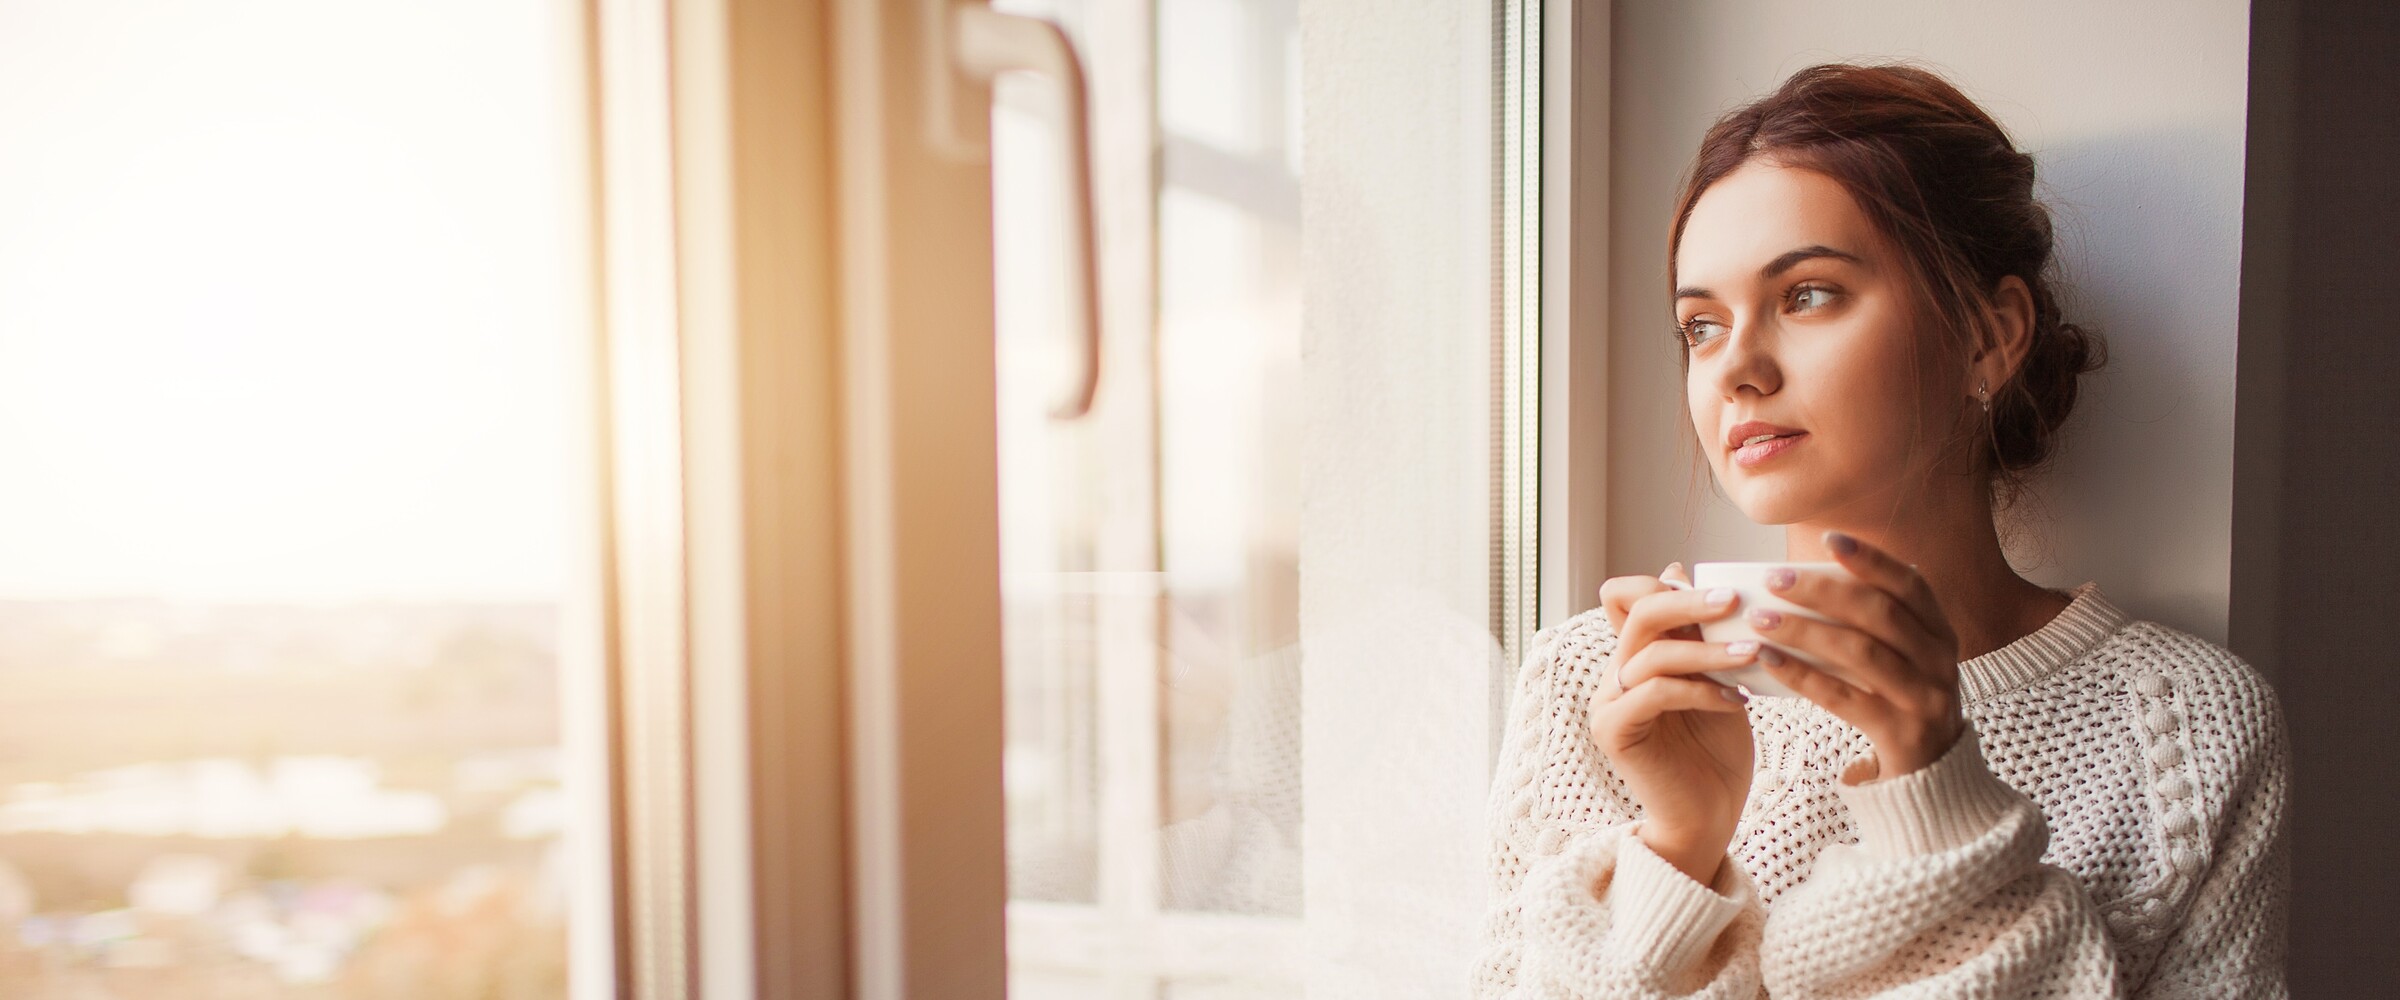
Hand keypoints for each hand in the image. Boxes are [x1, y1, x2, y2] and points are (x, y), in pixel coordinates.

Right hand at [1592, 563, 1757, 884]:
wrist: (1708, 818)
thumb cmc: (1716, 751)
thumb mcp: (1716, 679)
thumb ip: (1699, 634)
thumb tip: (1679, 568)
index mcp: (1634, 656)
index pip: (1626, 596)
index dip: (1665, 584)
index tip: (1724, 589)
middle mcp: (1613, 673)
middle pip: (1638, 612)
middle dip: (1690, 602)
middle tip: (1737, 601)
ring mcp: (1608, 702)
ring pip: (1652, 653)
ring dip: (1708, 650)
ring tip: (1753, 653)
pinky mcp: (1615, 732)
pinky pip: (1654, 693)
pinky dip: (1700, 690)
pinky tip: (1737, 700)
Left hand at [1749, 531, 1966, 779]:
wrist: (1933, 773)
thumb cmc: (1901, 699)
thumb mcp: (1905, 657)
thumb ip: (1872, 623)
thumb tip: (1803, 580)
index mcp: (1941, 633)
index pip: (1911, 586)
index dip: (1871, 560)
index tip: (1828, 539)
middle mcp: (1939, 661)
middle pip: (1880, 614)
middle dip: (1823, 592)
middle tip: (1776, 578)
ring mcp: (1923, 698)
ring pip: (1860, 653)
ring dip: (1805, 631)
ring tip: (1760, 618)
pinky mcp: (1900, 733)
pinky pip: (1843, 698)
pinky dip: (1802, 676)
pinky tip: (1768, 659)